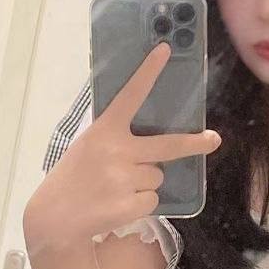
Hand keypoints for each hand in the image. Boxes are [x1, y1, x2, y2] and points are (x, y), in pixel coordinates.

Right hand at [23, 42, 220, 252]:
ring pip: (157, 176)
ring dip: (144, 183)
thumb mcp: (87, 148)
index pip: (130, 96)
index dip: (148, 72)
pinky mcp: (131, 204)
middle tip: (213, 139)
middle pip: (168, 145)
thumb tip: (152, 147)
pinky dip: (140, 204)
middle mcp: (117, 151)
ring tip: (116, 189)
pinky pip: (153, 200)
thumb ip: (114, 139)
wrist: (54, 217)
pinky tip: (117, 205)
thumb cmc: (73, 178)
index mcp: (104, 131)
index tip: (164, 51)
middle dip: (194, 143)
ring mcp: (125, 179)